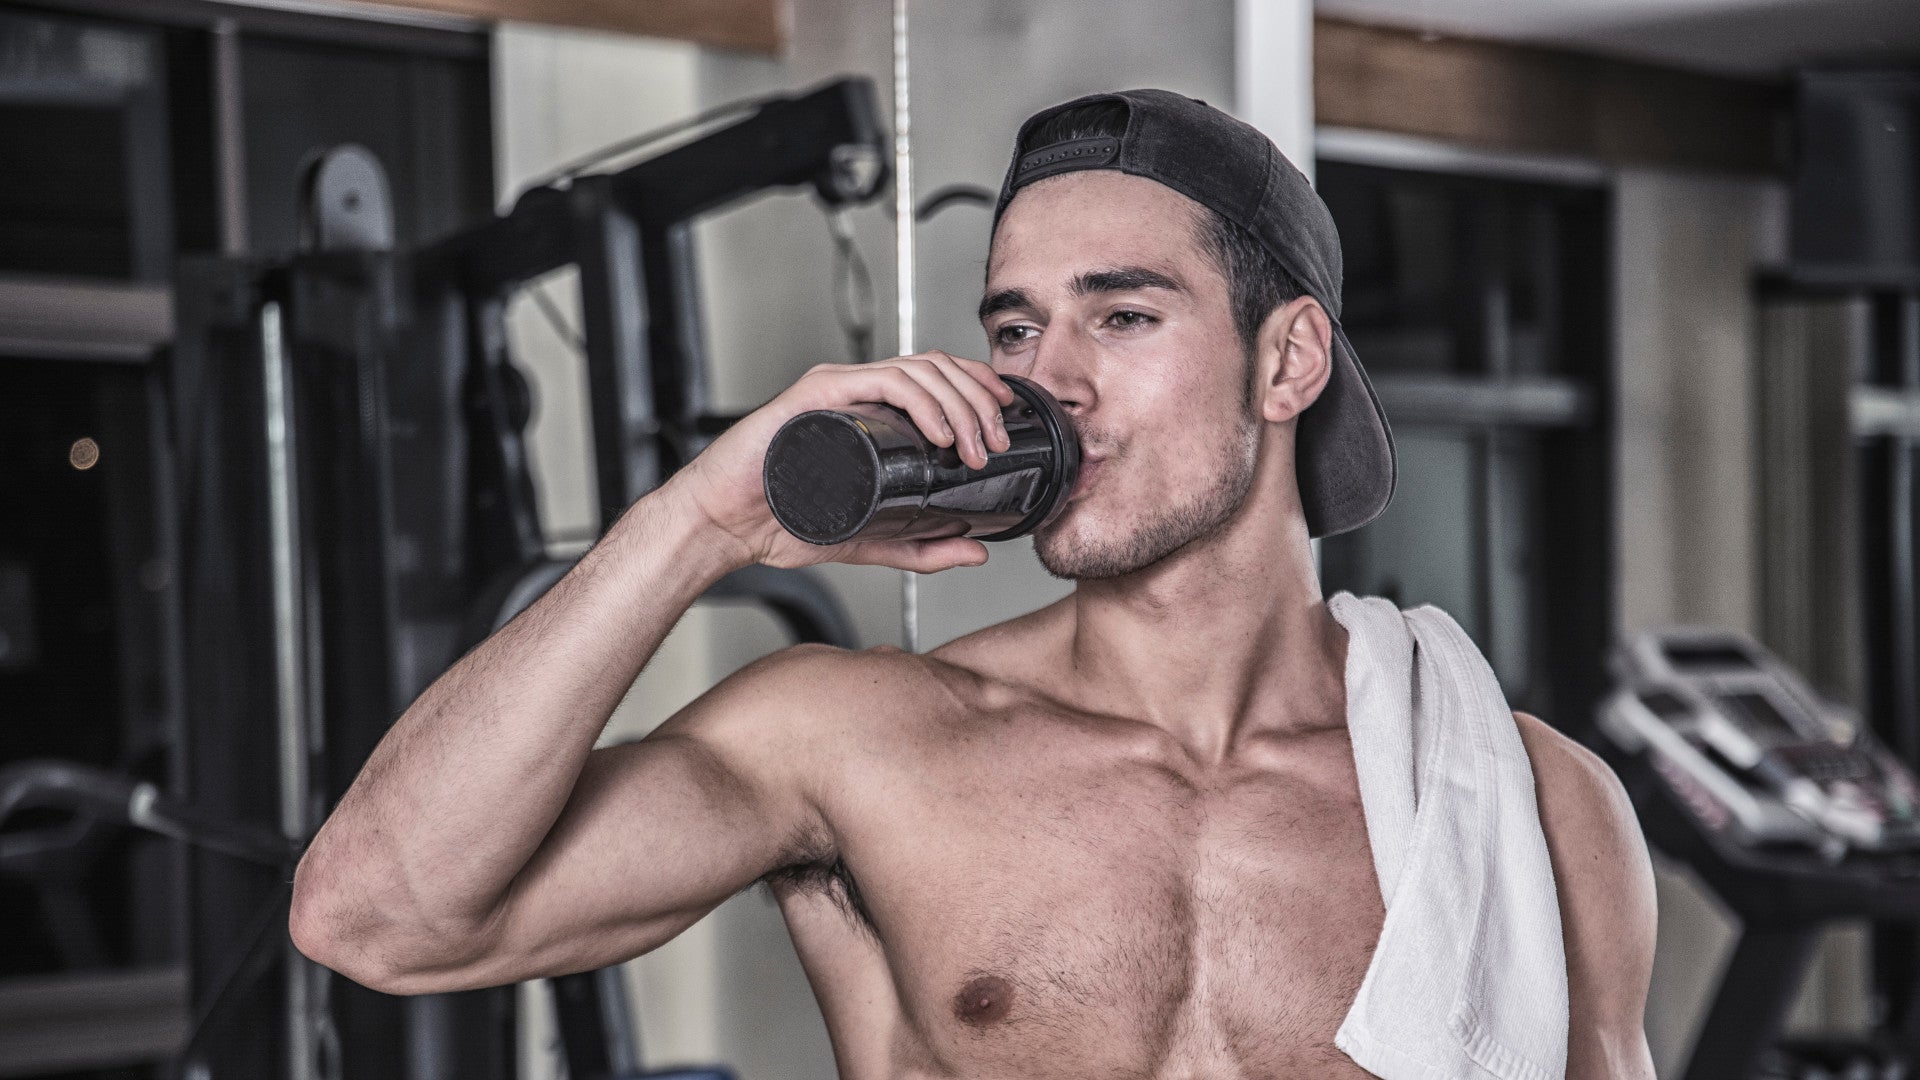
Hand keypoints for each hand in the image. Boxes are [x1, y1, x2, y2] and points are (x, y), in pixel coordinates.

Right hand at [663, 352, 1017, 572]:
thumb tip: (978, 549)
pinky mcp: (817, 395)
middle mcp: (858, 389)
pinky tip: (939, 432)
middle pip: (938, 368)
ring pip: (918, 370)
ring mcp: (838, 388)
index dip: (980, 391)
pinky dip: (921, 401)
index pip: (940, 379)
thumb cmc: (781, 520)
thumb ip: (923, 547)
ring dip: (958, 403)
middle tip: (997, 443)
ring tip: (973, 445)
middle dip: (979, 400)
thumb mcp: (872, 542)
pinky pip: (881, 382)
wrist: (724, 527)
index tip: (1006, 423)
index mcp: (872, 409)